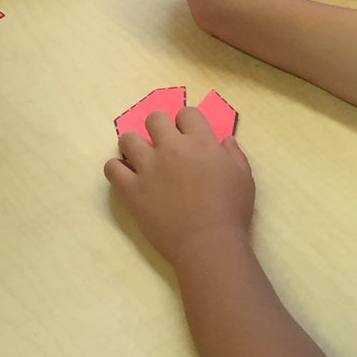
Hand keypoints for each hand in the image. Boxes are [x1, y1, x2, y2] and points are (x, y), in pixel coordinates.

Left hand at [105, 109, 254, 267]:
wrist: (208, 243)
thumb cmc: (231, 211)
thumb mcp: (244, 178)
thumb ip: (234, 154)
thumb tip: (225, 139)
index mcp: (200, 142)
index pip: (186, 113)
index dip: (186, 122)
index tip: (187, 136)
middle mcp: (171, 148)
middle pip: (154, 119)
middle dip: (158, 128)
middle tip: (163, 146)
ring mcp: (148, 168)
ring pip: (128, 139)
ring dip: (133, 146)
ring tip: (141, 160)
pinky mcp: (132, 190)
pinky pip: (112, 168)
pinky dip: (117, 169)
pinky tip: (126, 177)